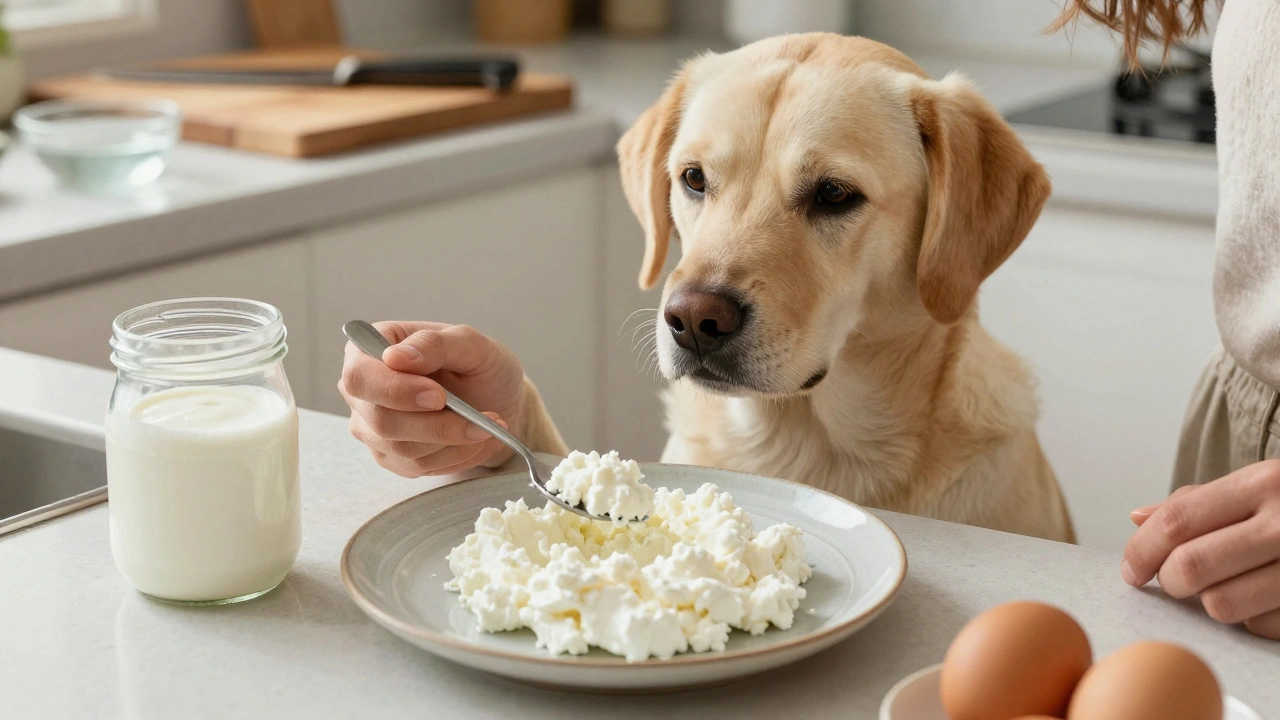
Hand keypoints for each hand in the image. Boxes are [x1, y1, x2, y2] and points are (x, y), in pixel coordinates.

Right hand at [338, 321, 525, 476]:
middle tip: (480, 420)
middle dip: (435, 425)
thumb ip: (434, 344)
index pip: (359, 376)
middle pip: (380, 420)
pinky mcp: (390, 456)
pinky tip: (477, 440)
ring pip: (401, 448)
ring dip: (453, 440)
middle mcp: (363, 392)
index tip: (439, 396)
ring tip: (488, 426)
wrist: (497, 398)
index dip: (395, 391)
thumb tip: (395, 357)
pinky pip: (416, 466)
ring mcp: (372, 428)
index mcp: (369, 350)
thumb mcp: (469, 342)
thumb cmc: (478, 363)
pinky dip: (455, 455)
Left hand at [1124, 460, 1279, 638]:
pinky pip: (1262, 627)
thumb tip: (1138, 518)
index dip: (1140, 551)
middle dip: (1169, 582)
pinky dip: (1253, 619)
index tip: (1131, 570)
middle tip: (1173, 582)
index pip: (1176, 522)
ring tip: (1225, 586)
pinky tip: (1265, 598)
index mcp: (1263, 482)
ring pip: (1222, 606)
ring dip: (1211, 603)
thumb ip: (1198, 502)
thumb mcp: (1259, 484)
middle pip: (1190, 568)